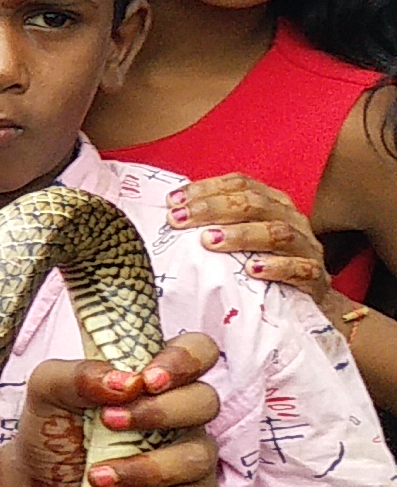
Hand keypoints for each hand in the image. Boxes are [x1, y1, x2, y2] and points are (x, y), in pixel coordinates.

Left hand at [0, 333, 224, 486]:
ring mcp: (190, 455)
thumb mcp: (48, 391)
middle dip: (159, 414)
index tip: (146, 380)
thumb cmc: (53, 430)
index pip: (198, 351)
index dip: (184, 360)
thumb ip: (80, 375)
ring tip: (96, 476)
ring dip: (145, 468)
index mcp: (154, 377)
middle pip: (206, 401)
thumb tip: (125, 381)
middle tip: (108, 422)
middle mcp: (181, 413)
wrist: (39, 486)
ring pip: (198, 456)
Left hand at [172, 173, 367, 331]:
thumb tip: (171, 213)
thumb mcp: (239, 239)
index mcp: (273, 203)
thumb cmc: (264, 265)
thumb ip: (214, 224)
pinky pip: (300, 269)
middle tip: (180, 220)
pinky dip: (276, 267)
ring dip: (241, 235)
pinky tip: (251, 270)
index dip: (206, 189)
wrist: (305, 302)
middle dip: (213, 209)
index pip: (241, 184)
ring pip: (277, 233)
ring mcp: (306, 248)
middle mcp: (292, 219)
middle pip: (255, 204)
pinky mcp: (315, 277)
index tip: (173, 201)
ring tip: (209, 241)